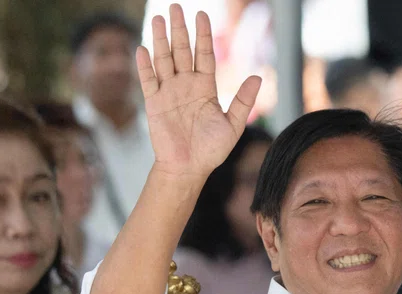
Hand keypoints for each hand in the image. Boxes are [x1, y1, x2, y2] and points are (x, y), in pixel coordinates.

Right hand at [138, 4, 260, 178]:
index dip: (203, 35)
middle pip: (182, 51)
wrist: (189, 169)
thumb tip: (258, 77)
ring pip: (164, 60)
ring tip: (160, 18)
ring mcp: (169, 93)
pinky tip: (143, 48)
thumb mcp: (233, 125)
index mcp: (205, 88)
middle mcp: (186, 86)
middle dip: (180, 29)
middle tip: (176, 7)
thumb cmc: (211, 150)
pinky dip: (145, 66)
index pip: (204, 55)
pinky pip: (148, 81)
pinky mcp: (154, 104)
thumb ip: (243, 101)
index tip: (202, 15)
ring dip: (161, 40)